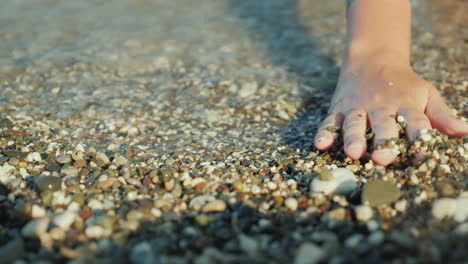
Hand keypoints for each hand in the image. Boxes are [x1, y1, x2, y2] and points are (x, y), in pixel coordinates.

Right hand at [314, 61, 467, 164]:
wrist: (372, 59)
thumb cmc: (404, 83)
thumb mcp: (427, 93)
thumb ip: (443, 115)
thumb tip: (466, 132)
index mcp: (406, 104)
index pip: (416, 124)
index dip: (420, 141)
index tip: (423, 160)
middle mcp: (381, 105)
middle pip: (383, 125)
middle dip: (383, 141)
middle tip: (382, 158)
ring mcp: (357, 106)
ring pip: (355, 124)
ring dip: (353, 138)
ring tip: (353, 153)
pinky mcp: (339, 108)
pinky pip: (330, 121)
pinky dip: (324, 133)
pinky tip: (320, 145)